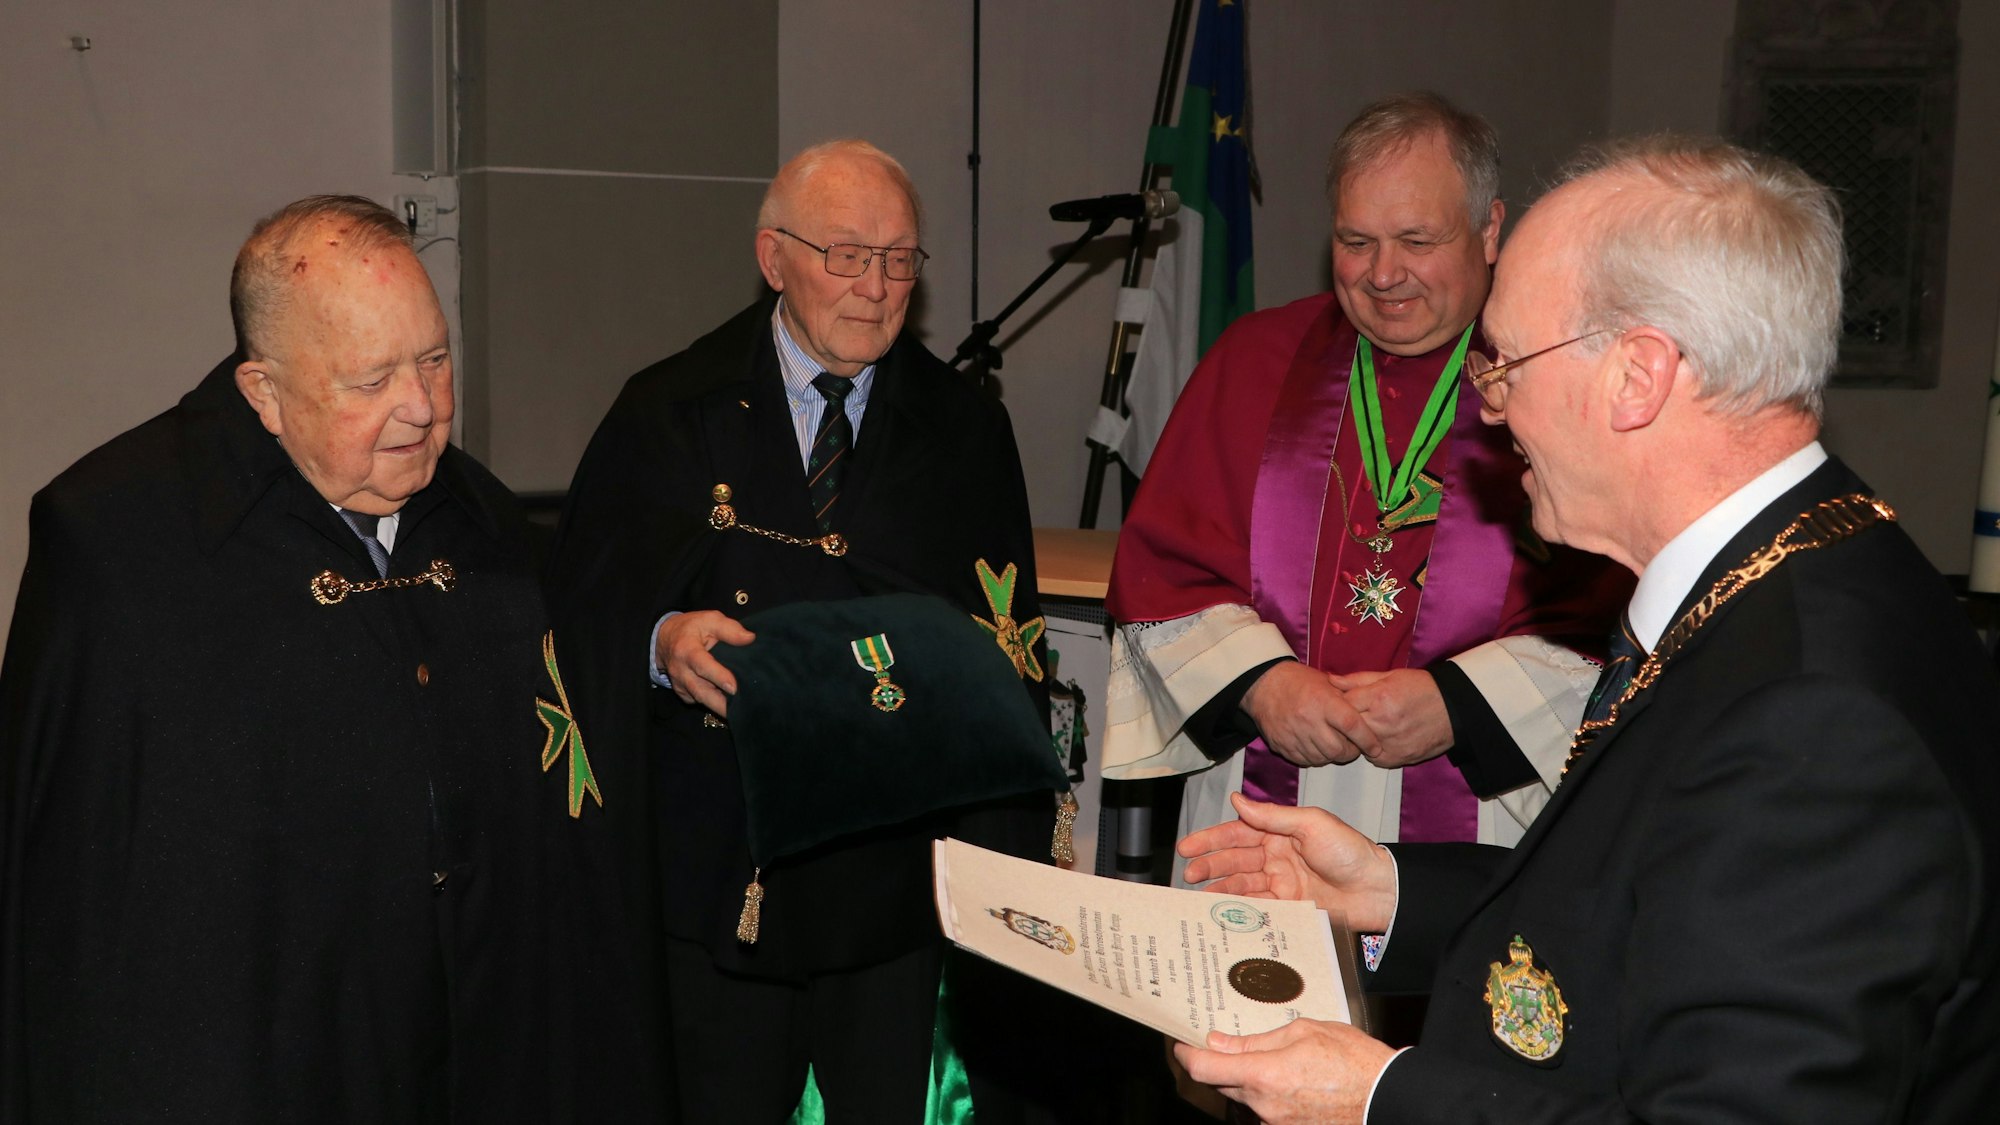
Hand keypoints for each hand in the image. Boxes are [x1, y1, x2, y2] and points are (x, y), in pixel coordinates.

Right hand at [654, 610, 754, 716]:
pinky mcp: (682, 693)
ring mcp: (680, 685)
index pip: (702, 665)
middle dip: (720, 704)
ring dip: (719, 707)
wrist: (665, 639)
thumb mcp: (709, 620)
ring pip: (701, 700)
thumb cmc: (692, 628)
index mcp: (687, 650)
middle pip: (701, 692)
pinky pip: (698, 702)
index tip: (734, 688)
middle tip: (742, 709)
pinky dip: (713, 704)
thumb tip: (750, 638)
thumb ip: (729, 629)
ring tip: (740, 711)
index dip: (718, 677)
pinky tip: (728, 703)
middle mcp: (681, 671)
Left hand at [1173, 1019, 1396, 1124]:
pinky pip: (1265, 1112)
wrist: (1388, 1098)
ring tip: (1273, 1060)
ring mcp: (1277, 1124)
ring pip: (1245, 1099)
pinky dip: (1267, 1095)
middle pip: (1221, 1085)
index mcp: (1264, 1076)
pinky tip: (1289, 1080)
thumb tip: (1219, 1043)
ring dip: (1248, 1081)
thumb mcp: (1303, 1032)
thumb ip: (1255, 1041)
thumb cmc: (1353, 1059)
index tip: (1181, 1044)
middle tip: (1225, 1043)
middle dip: (1219, 1064)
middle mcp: (1264, 1107)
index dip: (1186, 1055)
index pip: (1204, 1069)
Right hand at [1178, 793, 1396, 931]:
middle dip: (1209, 865)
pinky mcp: (1288, 907)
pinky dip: (1238, 908)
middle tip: (1188, 874)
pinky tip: (1223, 911)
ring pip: (1241, 885)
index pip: (1237, 833)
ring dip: (1219, 888)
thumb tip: (1238, 800)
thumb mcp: (1311, 823)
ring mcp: (1281, 883)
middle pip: (1234, 860)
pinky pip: (1257, 907)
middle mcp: (1276, 856)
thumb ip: (1273, 816)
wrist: (1378, 890)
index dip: (1211, 839)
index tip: (1188, 846)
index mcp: (1280, 832)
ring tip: (1197, 895)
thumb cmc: (1350, 851)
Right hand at [1240, 662, 1378, 766]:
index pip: (1352, 725)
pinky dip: (1315, 757)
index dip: (1367, 740)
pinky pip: (1305, 761)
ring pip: (1322, 759)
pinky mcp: (1282, 745)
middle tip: (1352, 746)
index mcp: (1323, 701)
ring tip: (1333, 744)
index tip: (1375, 747)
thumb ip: (1348, 699)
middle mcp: (1308, 719)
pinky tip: (1316, 746)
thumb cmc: (1299, 681)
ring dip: (1332, 756)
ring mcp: (1293, 734)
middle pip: (1338, 749)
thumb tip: (1371, 715)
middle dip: (1350, 752)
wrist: (1264, 685)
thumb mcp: (1327, 682)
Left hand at [1326, 668, 1453, 767]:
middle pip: (1347, 728)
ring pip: (1357, 745)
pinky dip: (1372, 751)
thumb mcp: (1389, 676)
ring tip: (1368, 726)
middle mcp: (1383, 723)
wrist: (1454, 708)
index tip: (1339, 702)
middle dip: (1344, 723)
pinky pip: (1374, 759)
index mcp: (1379, 698)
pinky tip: (1380, 739)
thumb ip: (1357, 680)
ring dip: (1357, 739)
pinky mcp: (1398, 759)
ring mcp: (1391, 744)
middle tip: (1350, 717)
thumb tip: (1330, 680)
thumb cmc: (1421, 688)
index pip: (1343, 705)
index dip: (1338, 704)